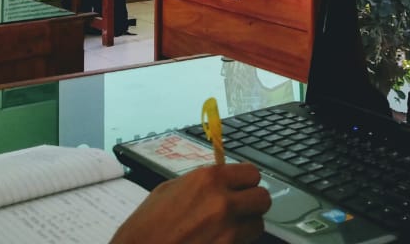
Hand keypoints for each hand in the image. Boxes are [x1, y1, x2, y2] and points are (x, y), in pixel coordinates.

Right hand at [111, 164, 270, 243]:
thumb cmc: (146, 226)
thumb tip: (222, 182)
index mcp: (209, 180)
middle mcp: (222, 203)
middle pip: (263, 199)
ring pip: (258, 225)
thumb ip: (203, 183)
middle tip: (240, 207)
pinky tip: (218, 241)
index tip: (242, 186)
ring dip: (246, 226)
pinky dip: (235, 243)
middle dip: (252, 203)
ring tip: (227, 228)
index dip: (247, 181)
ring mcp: (227, 232)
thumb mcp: (171, 189)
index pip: (252, 174)